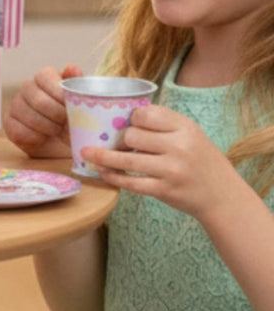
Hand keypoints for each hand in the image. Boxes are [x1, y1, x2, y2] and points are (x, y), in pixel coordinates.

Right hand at [4, 63, 82, 157]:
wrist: (60, 140)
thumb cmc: (72, 116)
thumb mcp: (80, 100)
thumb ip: (77, 84)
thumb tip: (71, 67)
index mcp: (44, 77)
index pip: (45, 76)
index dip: (58, 92)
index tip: (70, 105)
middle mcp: (27, 88)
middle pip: (39, 100)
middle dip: (57, 115)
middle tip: (66, 122)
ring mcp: (16, 106)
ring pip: (30, 117)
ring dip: (48, 128)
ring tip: (58, 131)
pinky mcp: (10, 124)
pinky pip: (20, 131)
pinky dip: (36, 137)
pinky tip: (44, 137)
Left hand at [82, 103, 238, 218]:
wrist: (222, 196)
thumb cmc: (202, 161)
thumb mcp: (192, 135)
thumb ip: (165, 126)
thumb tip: (126, 118)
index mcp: (186, 128)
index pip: (147, 114)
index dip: (131, 118)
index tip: (126, 122)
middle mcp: (179, 147)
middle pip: (132, 136)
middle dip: (120, 139)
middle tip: (115, 143)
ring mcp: (171, 170)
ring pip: (126, 160)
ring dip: (103, 157)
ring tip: (87, 154)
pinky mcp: (163, 190)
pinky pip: (129, 182)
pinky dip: (112, 177)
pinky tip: (103, 173)